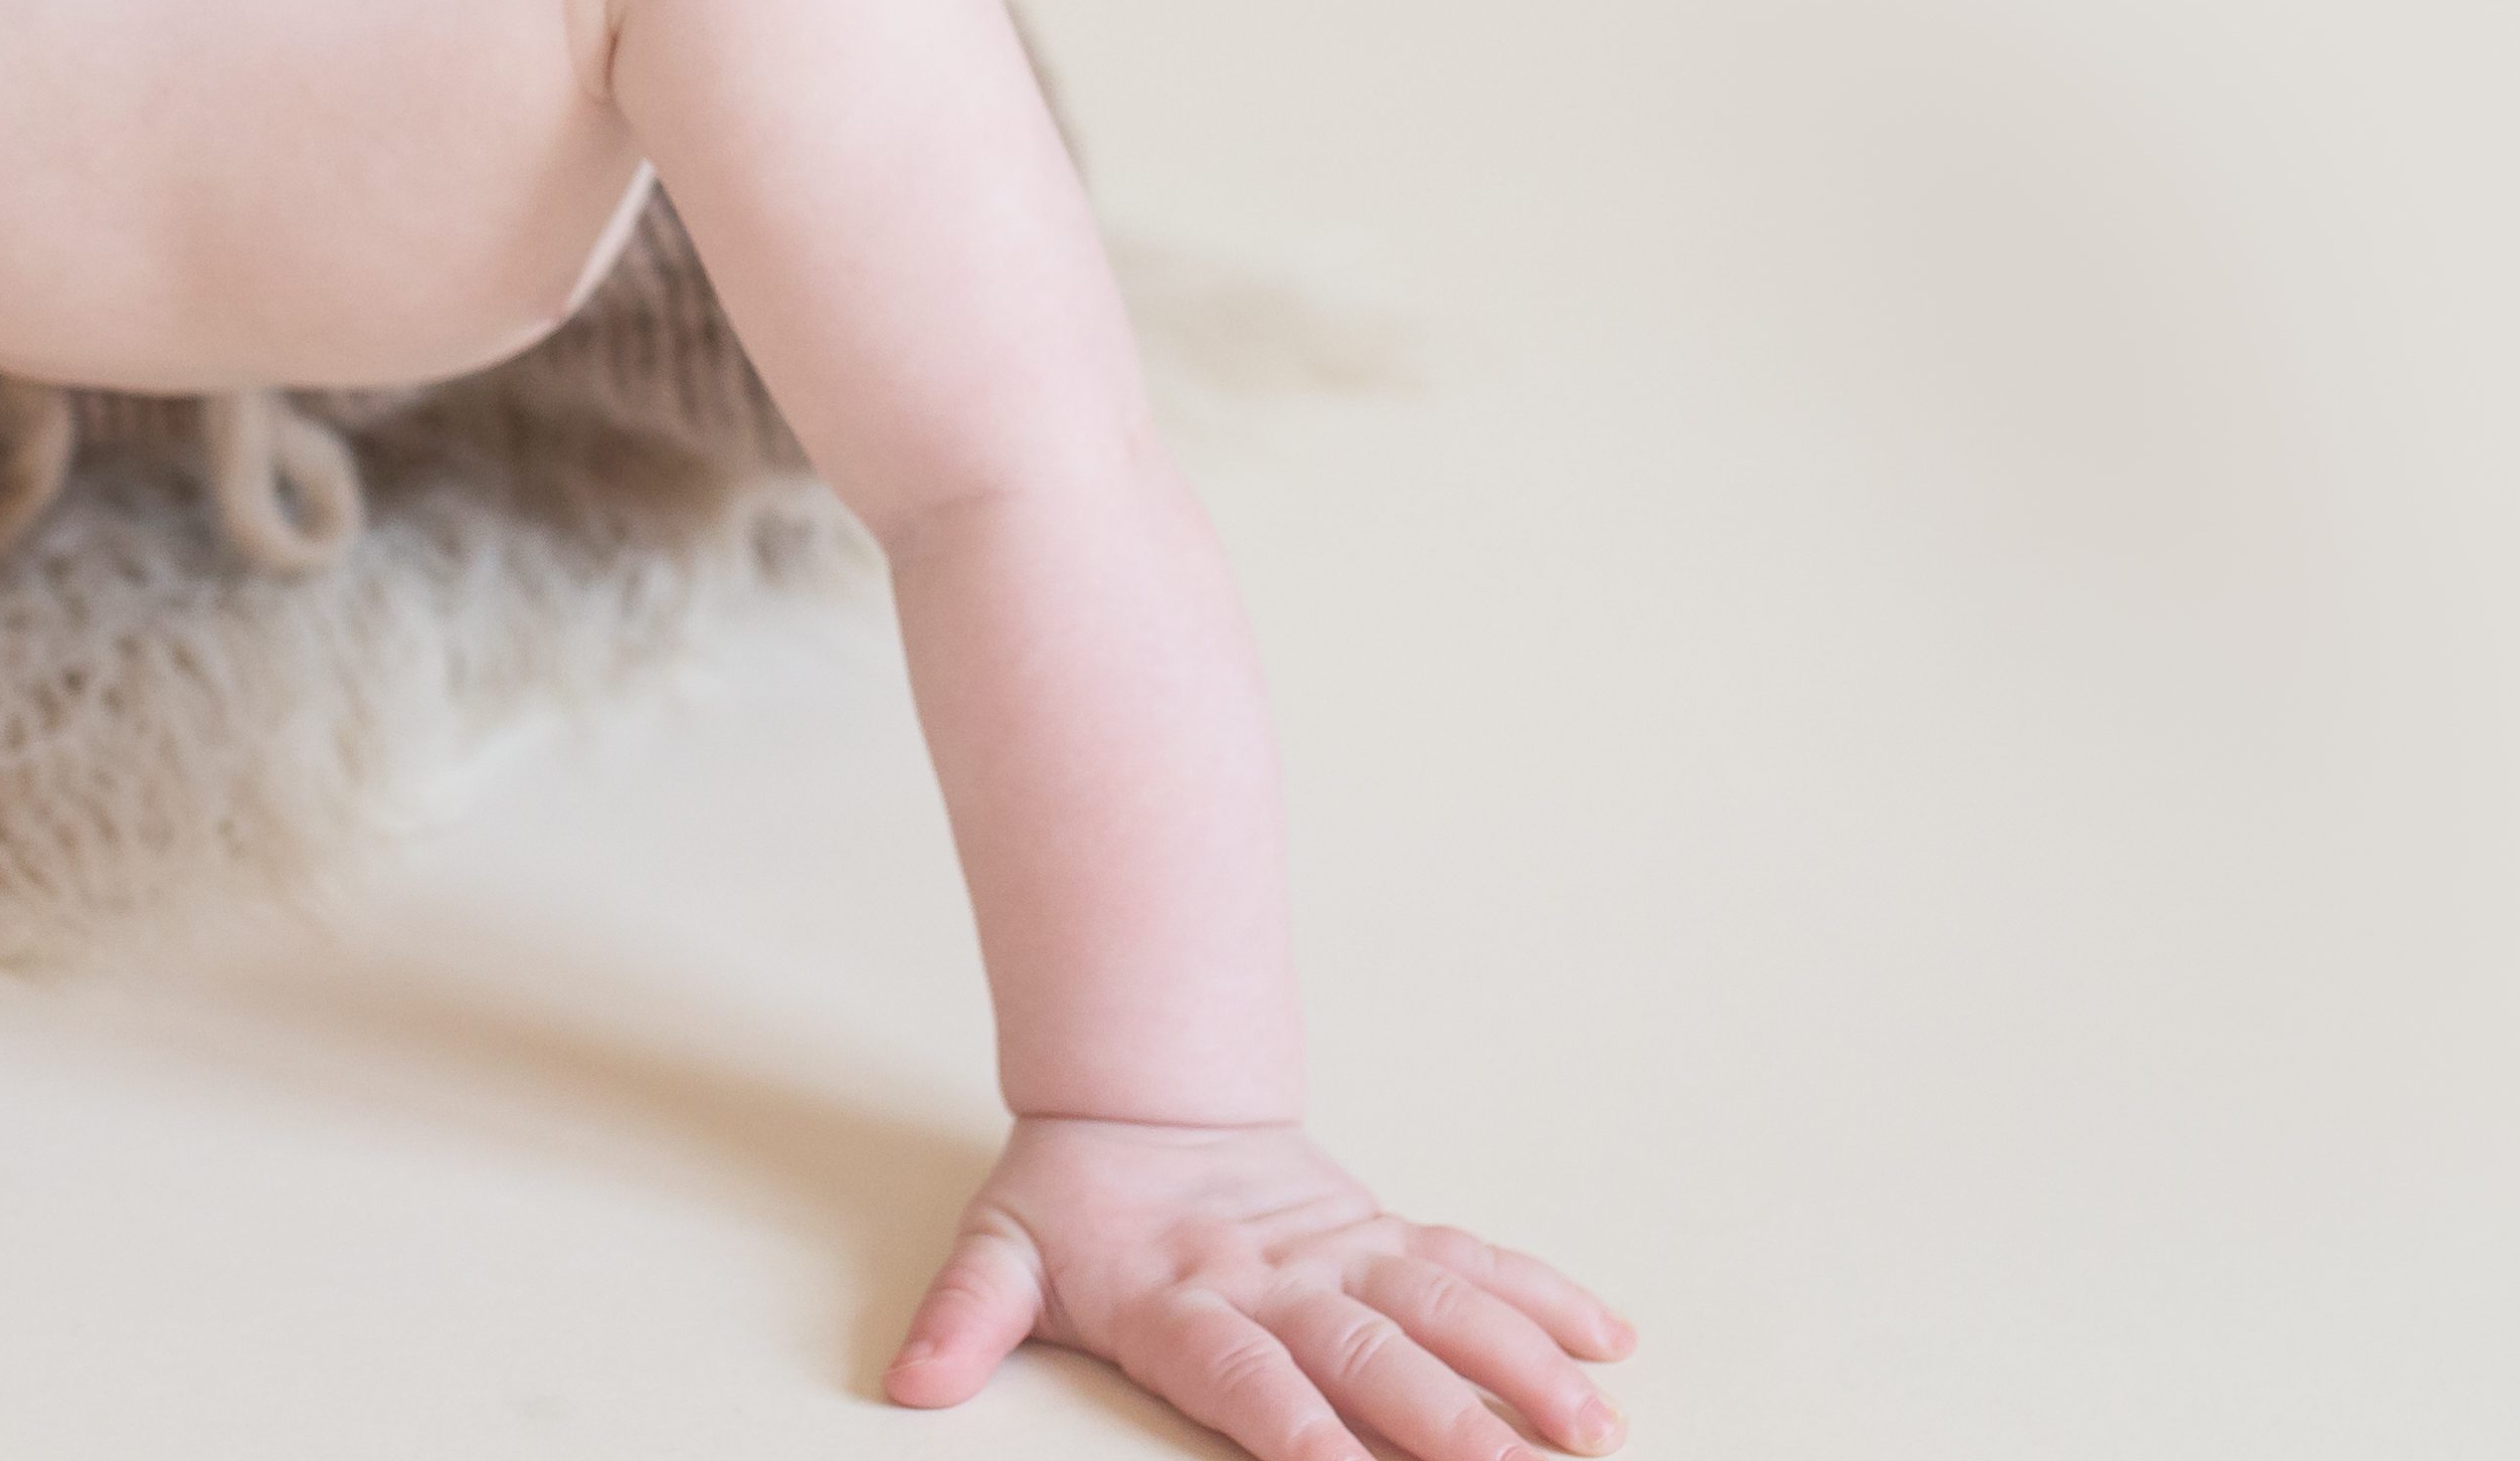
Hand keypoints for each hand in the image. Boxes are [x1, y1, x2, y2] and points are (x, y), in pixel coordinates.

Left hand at [885, 1116, 1631, 1458]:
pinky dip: (1543, 1296)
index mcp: (1184, 1299)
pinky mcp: (1382, 1231)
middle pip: (1370, 1352)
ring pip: (1444, 1304)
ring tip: (1595, 1427)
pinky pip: (1473, 1260)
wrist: (1137, 1093)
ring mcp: (1342, 1251)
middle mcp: (1277, 1279)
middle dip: (1447, 1422)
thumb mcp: (998, 1253)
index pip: (1246, 1375)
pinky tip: (1611, 1340)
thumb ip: (965, 1320)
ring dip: (1523, 1364)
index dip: (1294, 1424)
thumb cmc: (1072, 1202)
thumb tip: (907, 1383)